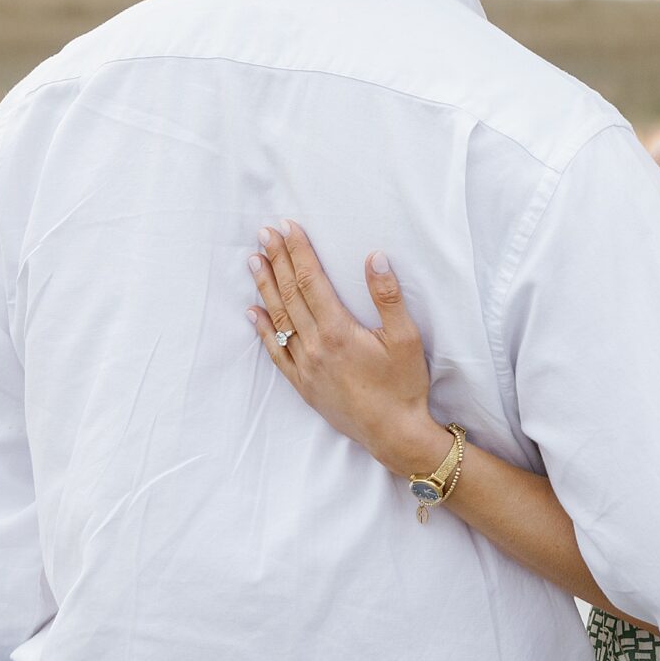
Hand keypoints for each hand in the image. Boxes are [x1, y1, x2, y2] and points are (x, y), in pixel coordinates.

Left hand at [246, 221, 446, 476]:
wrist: (394, 434)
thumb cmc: (404, 386)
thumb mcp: (406, 338)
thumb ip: (388, 296)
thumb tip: (375, 257)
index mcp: (338, 331)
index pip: (310, 280)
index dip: (298, 251)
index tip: (287, 227)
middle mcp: (315, 346)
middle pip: (290, 294)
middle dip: (277, 260)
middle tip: (264, 233)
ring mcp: (306, 367)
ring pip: (279, 320)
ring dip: (265, 288)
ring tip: (253, 261)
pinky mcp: (304, 385)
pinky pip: (276, 353)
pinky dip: (263, 330)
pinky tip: (253, 312)